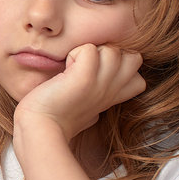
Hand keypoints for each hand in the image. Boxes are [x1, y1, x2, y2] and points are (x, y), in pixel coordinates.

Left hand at [13, 43, 144, 143]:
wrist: (39, 130)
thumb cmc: (56, 120)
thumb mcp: (86, 111)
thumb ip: (97, 101)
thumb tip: (96, 110)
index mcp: (111, 97)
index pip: (139, 76)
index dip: (122, 68)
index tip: (96, 76)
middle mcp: (110, 91)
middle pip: (134, 58)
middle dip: (112, 55)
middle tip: (86, 67)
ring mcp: (100, 85)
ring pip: (113, 51)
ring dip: (92, 53)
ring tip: (73, 69)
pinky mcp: (84, 79)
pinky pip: (89, 49)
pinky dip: (75, 54)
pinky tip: (65, 70)